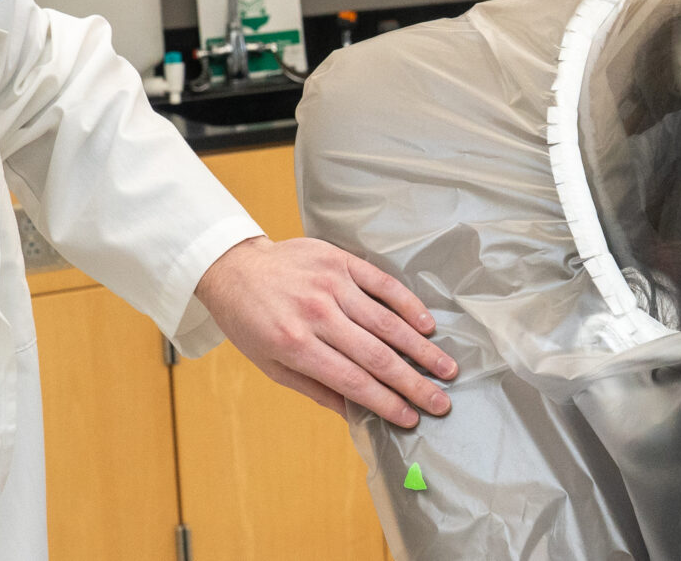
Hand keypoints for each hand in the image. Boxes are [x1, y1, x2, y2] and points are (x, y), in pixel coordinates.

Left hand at [194, 236, 457, 426]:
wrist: (234, 267)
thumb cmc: (250, 322)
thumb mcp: (271, 365)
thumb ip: (315, 388)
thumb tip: (354, 414)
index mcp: (296, 345)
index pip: (352, 380)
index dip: (385, 402)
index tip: (411, 418)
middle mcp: (317, 314)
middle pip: (377, 355)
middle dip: (413, 383)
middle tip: (440, 402)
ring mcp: (331, 284)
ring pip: (387, 322)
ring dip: (421, 349)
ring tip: (447, 369)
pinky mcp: (341, 261)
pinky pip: (383, 285)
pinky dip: (409, 305)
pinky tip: (428, 325)